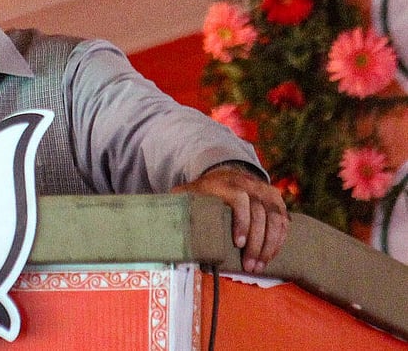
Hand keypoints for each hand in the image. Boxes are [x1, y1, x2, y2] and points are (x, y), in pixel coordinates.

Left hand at [172, 165, 288, 273]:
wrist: (224, 173)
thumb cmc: (202, 191)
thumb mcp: (187, 193)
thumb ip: (176, 203)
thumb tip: (157, 219)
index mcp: (226, 183)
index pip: (240, 199)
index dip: (241, 222)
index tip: (237, 243)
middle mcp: (249, 185)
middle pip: (260, 213)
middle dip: (257, 243)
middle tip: (249, 266)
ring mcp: (265, 192)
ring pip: (276, 218)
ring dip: (270, 245)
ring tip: (259, 266)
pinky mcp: (276, 200)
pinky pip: (284, 221)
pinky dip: (279, 239)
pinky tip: (270, 256)